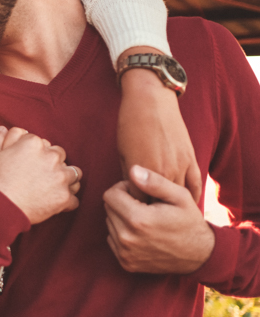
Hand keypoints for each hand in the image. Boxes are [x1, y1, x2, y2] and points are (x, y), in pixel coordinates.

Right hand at [0, 126, 81, 224]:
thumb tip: (3, 129)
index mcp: (33, 143)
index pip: (41, 143)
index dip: (33, 153)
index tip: (27, 163)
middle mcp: (51, 157)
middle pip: (59, 155)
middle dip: (52, 163)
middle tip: (39, 175)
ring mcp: (60, 177)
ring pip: (73, 174)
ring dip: (65, 179)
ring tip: (52, 187)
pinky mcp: (64, 197)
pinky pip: (74, 199)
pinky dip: (66, 201)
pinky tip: (54, 203)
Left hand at [103, 165, 213, 273]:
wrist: (200, 256)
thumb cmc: (189, 222)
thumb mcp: (180, 196)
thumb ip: (155, 182)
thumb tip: (132, 170)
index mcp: (138, 220)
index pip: (110, 195)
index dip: (123, 188)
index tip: (138, 191)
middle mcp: (127, 238)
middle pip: (108, 208)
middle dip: (122, 202)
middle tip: (142, 204)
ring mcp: (125, 253)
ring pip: (109, 223)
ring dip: (121, 217)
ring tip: (143, 218)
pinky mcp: (126, 263)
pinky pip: (112, 239)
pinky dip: (122, 232)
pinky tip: (141, 232)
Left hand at [117, 48, 201, 203]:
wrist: (150, 99)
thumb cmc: (129, 124)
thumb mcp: (123, 152)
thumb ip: (128, 175)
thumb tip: (130, 193)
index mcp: (142, 172)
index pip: (138, 202)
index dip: (132, 208)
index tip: (130, 212)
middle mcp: (163, 171)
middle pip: (158, 202)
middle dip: (151, 210)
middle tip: (147, 217)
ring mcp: (180, 165)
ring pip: (177, 196)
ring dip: (170, 206)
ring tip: (165, 215)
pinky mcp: (191, 158)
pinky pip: (194, 185)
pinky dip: (190, 196)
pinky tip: (186, 206)